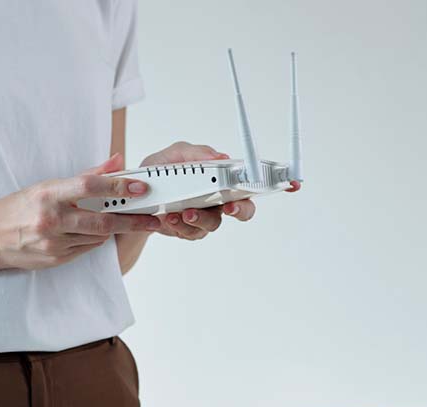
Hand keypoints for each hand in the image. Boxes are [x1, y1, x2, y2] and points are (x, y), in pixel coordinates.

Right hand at [0, 155, 160, 269]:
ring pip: (97, 236)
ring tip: (130, 221)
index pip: (89, 187)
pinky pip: (87, 249)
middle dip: (132, 220)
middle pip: (102, 220)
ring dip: (115, 229)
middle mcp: (52, 219)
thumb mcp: (48, 185)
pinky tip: (96, 232)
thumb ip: (86, 175)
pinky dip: (96, 239)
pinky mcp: (56, 259)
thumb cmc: (20, 207)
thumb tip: (117, 160)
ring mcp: (54, 242)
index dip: (117, 186)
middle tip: (153, 219)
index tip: (139, 188)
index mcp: (49, 194)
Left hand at [139, 141, 300, 240]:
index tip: (292, 184)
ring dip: (199, 219)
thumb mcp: (173, 155)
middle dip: (240, 211)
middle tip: (229, 208)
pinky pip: (191, 233)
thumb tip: (217, 158)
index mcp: (223, 178)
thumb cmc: (159, 172)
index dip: (279, 183)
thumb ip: (195, 153)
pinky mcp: (188, 231)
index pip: (256, 181)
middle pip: (244, 211)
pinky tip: (169, 216)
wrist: (133, 196)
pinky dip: (179, 225)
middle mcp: (219, 200)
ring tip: (182, 211)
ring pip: (214, 224)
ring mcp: (205, 217)